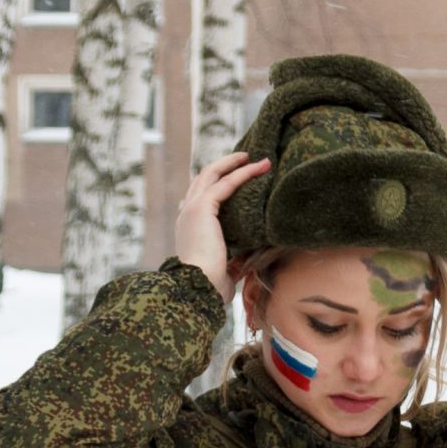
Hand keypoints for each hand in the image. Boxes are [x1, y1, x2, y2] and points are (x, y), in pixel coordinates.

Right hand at [176, 152, 269, 302]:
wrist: (198, 288)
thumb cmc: (211, 286)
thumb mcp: (226, 270)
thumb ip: (235, 260)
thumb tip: (250, 259)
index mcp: (190, 228)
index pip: (202, 198)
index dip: (219, 185)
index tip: (239, 179)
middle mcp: (187, 214)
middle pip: (204, 179)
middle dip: (226, 167)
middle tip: (247, 160)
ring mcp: (192, 209)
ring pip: (213, 174)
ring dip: (235, 164)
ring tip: (256, 159)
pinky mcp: (202, 208)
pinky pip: (226, 183)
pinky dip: (243, 173)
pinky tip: (258, 167)